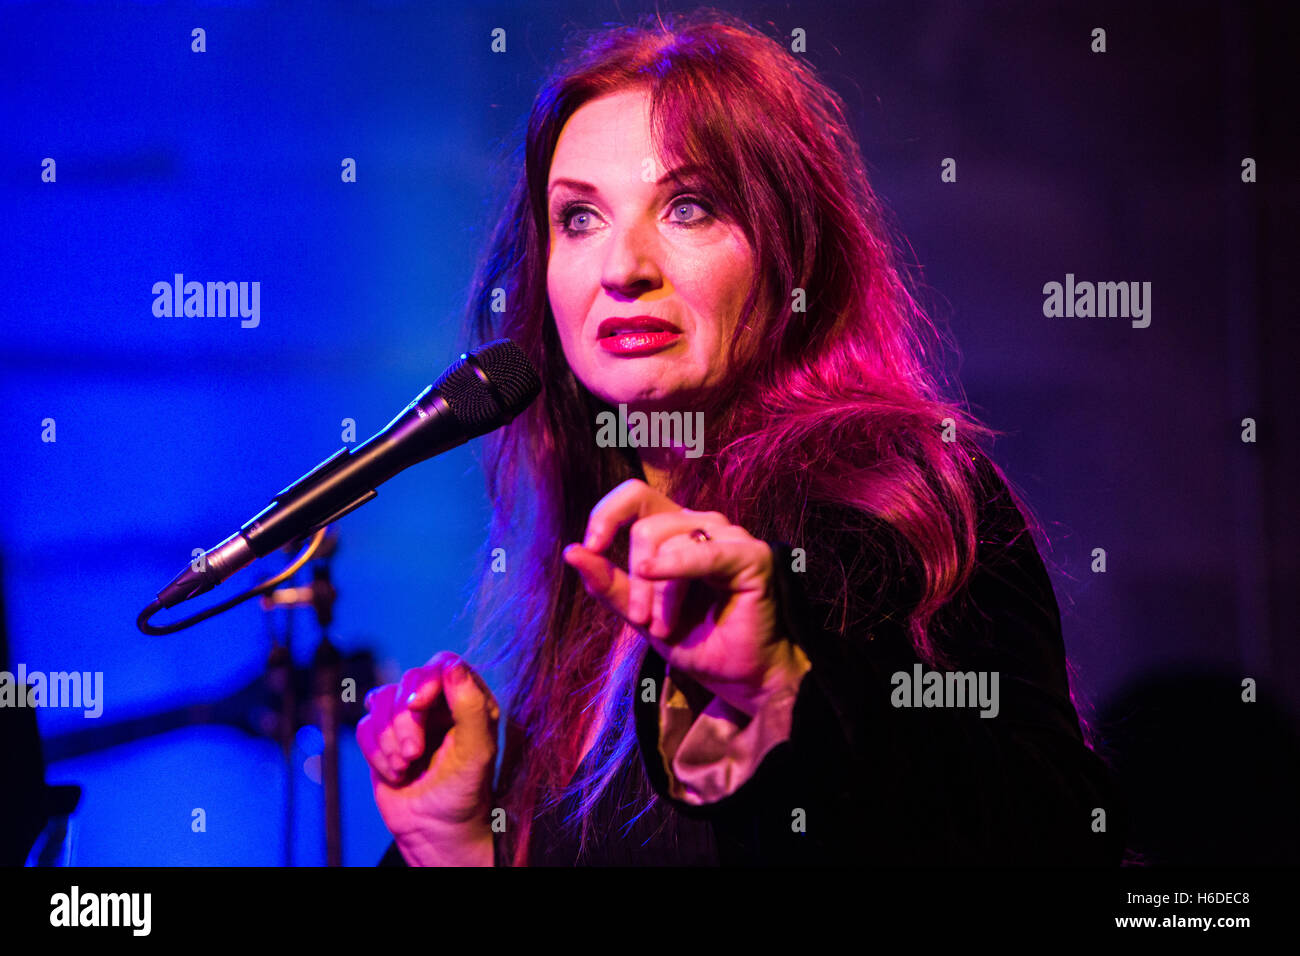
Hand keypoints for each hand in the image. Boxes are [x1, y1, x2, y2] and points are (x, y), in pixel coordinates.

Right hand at [356, 651, 496, 865]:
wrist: (436, 831)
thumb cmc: (465, 792)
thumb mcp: (477, 750)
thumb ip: (470, 706)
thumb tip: (452, 666)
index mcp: (468, 699)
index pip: (443, 665)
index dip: (426, 681)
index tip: (417, 705)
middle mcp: (438, 702)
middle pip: (407, 682)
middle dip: (404, 719)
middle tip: (414, 754)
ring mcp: (407, 718)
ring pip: (380, 700)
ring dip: (389, 739)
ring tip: (406, 767)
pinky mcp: (382, 737)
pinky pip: (364, 727)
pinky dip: (376, 753)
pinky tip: (395, 774)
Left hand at [562, 478, 806, 717]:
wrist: (738, 677)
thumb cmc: (696, 641)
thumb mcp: (639, 614)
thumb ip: (608, 583)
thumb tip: (572, 551)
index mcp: (676, 529)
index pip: (635, 494)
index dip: (607, 514)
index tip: (591, 547)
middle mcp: (703, 524)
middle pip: (646, 526)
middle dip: (635, 579)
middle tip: (643, 621)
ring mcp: (730, 536)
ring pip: (668, 541)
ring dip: (659, 593)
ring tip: (665, 626)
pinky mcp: (752, 556)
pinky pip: (702, 552)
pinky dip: (675, 569)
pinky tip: (658, 588)